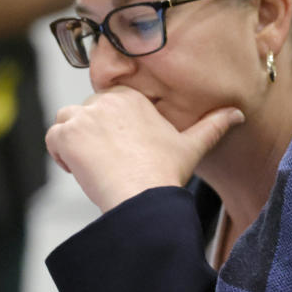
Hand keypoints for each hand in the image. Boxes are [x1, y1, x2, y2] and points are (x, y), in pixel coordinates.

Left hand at [45, 85, 244, 211]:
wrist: (144, 195)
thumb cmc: (166, 173)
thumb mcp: (192, 146)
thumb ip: (213, 125)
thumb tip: (238, 113)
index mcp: (132, 96)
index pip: (108, 102)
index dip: (110, 125)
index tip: (120, 147)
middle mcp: (106, 99)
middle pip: (86, 112)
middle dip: (92, 134)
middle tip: (109, 162)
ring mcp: (84, 115)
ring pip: (66, 121)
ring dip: (73, 141)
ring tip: (91, 164)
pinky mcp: (68, 134)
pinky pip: (52, 137)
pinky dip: (59, 153)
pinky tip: (79, 169)